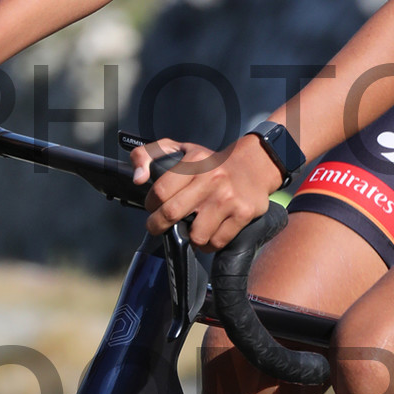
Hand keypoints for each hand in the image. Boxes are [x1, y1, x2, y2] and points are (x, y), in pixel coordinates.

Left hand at [130, 134, 281, 248]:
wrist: (255, 164)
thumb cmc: (212, 162)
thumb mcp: (180, 149)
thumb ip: (147, 154)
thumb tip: (137, 178)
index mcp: (194, 163)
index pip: (160, 191)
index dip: (151, 205)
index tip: (153, 207)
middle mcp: (211, 180)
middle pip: (172, 213)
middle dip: (158, 225)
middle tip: (159, 226)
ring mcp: (228, 199)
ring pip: (196, 235)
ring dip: (189, 238)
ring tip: (190, 229)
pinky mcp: (242, 214)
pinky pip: (217, 242)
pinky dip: (209, 244)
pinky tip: (208, 234)